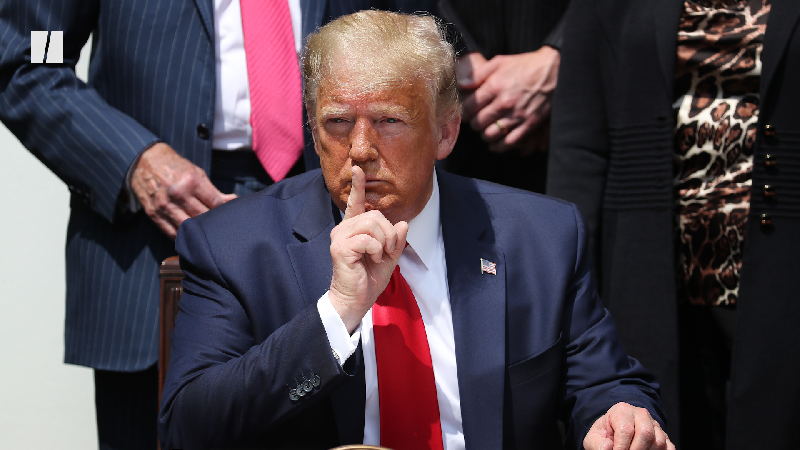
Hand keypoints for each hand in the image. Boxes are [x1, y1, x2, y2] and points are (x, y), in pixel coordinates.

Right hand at [130, 142, 235, 238]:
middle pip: (203, 217)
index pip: (215, 203)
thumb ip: (214, 190)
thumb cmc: (175, 167)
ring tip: (206, 235)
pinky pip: (171, 232)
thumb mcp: (197, 173)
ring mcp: (165, 205)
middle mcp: (178, 194)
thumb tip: (233, 200)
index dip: (224, 210)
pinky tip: (190, 237)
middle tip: (219, 227)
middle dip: (213, 223)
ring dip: (199, 233)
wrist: (144, 161)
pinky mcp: (154, 214)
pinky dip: (182, 237)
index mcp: (191, 181)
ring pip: (188, 228)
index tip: (227, 214)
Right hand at [328, 166, 407, 332]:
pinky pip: (368, 239)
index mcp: (353, 229)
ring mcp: (340, 237)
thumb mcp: (389, 257)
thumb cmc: (368, 279)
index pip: (355, 202)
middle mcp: (343, 229)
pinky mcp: (340, 248)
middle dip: (389, 233)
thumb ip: (396, 240)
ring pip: (372, 224)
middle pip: (374, 214)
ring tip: (380, 255)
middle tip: (387, 251)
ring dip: (384, 241)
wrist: (356, 300)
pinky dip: (377, 249)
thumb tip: (404, 223)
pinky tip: (372, 259)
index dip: (357, 185)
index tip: (358, 169)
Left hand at [458, 46, 559, 152]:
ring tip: (485, 130)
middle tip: (476, 120)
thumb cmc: (524, 65)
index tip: (467, 112)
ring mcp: (518, 115)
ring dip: (485, 135)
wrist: (554, 70)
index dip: (464, 112)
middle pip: (478, 123)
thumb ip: (478, 73)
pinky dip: (499, 146)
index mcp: (495, 86)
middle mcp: (505, 102)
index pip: (469, 107)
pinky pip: (509, 142)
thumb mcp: (499, 62)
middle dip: (474, 123)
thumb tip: (461, 84)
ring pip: (491, 135)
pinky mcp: (529, 124)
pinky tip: (495, 143)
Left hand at [584, 403, 674, 449]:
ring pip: (659, 441)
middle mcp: (641, 414)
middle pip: (646, 433)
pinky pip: (669, 447)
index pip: (626, 429)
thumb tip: (608, 447)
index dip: (621, 447)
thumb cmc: (605, 435)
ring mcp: (654, 425)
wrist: (615, 433)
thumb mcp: (594, 438)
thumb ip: (597, 443)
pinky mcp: (664, 436)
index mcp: (621, 410)